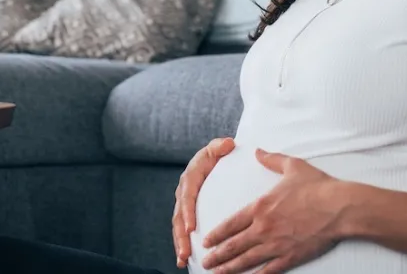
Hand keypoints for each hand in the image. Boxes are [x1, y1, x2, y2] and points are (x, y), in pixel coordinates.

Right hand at [173, 137, 236, 268]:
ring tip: (182, 259)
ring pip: (178, 226)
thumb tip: (228, 144)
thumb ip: (221, 146)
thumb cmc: (217, 154)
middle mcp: (184, 192)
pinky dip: (183, 245)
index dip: (187, 212)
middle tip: (185, 252)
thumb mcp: (218, 148)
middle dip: (180, 236)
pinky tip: (184, 261)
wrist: (214, 158)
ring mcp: (184, 204)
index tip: (191, 227)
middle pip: (178, 216)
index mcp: (190, 177)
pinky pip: (183, 230)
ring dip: (179, 244)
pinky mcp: (188, 213)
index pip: (187, 195)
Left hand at [200, 149, 345, 273]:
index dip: (216, 234)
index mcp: (261, 207)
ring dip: (230, 268)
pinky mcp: (291, 256)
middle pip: (233, 245)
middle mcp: (264, 228)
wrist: (340, 207)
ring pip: (246, 260)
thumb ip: (272, 159)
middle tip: (205, 262)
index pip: (231, 224)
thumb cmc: (318, 186)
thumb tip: (258, 151)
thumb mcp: (292, 166)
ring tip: (217, 273)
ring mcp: (276, 244)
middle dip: (217, 256)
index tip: (206, 241)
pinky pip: (269, 270)